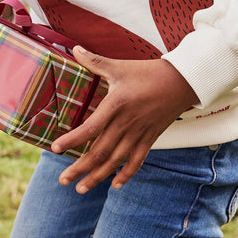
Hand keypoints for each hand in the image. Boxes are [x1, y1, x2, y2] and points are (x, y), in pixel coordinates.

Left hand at [52, 48, 198, 192]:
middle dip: (79, 168)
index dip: (71, 140)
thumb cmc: (148, 72)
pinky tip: (115, 185)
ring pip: (115, 161)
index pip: (89, 127)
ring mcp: (139, 133)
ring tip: (80, 189)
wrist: (183, 80)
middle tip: (62, 180)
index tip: (54, 149)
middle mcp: (126, 123)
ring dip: (97, 177)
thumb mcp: (120, 66)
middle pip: (99, 151)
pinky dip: (126, 174)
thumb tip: (74, 49)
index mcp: (116, 105)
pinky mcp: (150, 138)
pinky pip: (137, 161)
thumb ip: (95, 62)